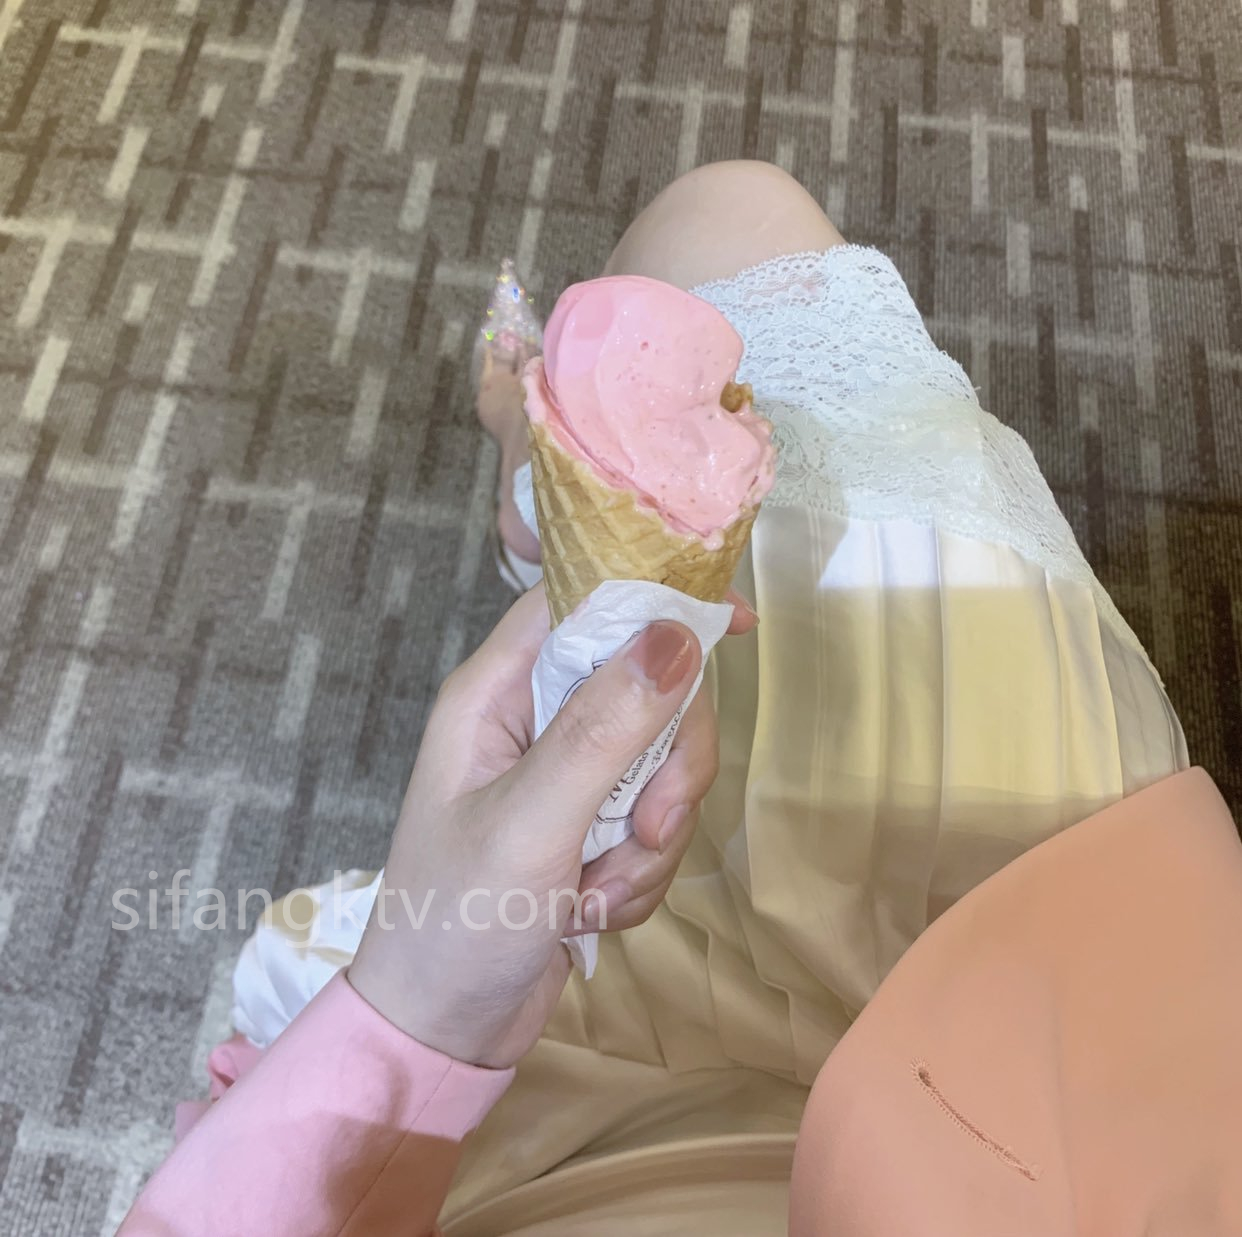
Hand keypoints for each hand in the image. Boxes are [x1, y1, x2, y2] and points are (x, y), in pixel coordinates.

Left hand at [348, 585, 754, 1067]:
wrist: (443, 1031)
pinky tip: (596, 910)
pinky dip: (642, 870)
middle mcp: (533, 719)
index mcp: (498, 692)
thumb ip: (603, 729)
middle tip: (647, 829)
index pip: (584, 600)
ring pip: (661, 762)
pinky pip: (655, 820)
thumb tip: (677, 635)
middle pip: (647, 687)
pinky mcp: (589, 825)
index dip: (657, 598)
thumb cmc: (457, 920)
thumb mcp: (531, 823)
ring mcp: (565, 775)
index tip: (737, 623)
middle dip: (665, 768)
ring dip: (650, 838)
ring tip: (598, 891)